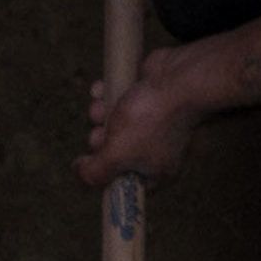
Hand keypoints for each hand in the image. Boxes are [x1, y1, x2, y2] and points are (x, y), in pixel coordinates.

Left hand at [75, 58, 207, 190]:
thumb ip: (96, 171)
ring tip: (100, 106)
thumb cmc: (150, 120)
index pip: (123, 182)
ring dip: (99, 113)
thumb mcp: (117, 154)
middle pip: (114, 152)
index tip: (89, 162)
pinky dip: (106, 93)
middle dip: (100, 139)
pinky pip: (118, 99)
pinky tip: (101, 88)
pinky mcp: (147, 97)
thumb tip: (81, 173)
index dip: (103, 173)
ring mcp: (152, 122)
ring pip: (113, 122)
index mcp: (155, 171)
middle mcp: (155, 149)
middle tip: (100, 133)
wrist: (178, 78)